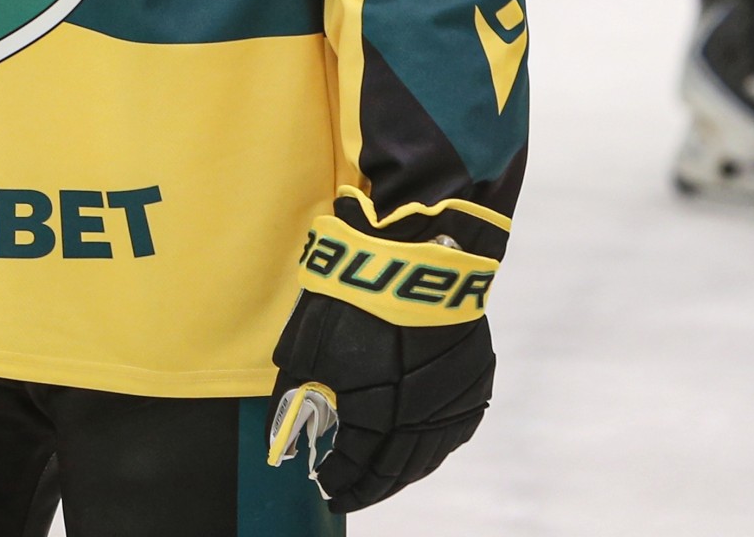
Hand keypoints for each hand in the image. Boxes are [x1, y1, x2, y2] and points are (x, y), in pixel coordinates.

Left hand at [268, 290, 493, 512]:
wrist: (414, 258)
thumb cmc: (352, 302)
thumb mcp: (306, 351)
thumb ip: (293, 398)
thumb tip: (279, 435)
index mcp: (378, 419)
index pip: (356, 469)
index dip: (339, 482)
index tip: (325, 486)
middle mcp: (420, 422)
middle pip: (394, 472)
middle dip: (369, 488)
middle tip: (350, 494)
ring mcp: (452, 404)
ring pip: (428, 457)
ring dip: (401, 472)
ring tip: (380, 478)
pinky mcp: (474, 383)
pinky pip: (454, 432)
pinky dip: (433, 447)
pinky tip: (418, 449)